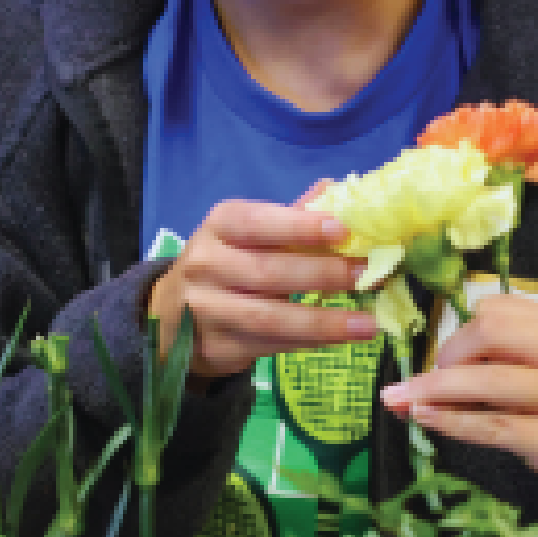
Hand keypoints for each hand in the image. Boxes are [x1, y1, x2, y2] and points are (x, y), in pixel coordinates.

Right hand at [146, 199, 372, 382]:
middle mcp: (206, 266)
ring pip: (270, 318)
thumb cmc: (226, 263)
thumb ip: (291, 217)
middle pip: (267, 272)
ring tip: (366, 324)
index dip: (298, 227)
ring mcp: (206, 310)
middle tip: (365, 276)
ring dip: (323, 322)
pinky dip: (308, 343)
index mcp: (218, 227)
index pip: (257, 223)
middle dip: (322, 274)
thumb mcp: (247, 233)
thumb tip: (335, 189)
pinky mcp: (216, 347)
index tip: (342, 230)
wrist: (172, 313)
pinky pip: (269, 346)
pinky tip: (339, 339)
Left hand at [379, 293, 537, 523]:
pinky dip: (448, 421)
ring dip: (431, 390)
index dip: (460, 332)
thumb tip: (436, 365)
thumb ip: (514, 359)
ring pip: (482, 381)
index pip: (498, 309)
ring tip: (400, 401)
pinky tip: (425, 419)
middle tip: (427, 382)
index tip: (445, 359)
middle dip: (444, 356)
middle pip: (487, 332)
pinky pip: (489, 425)